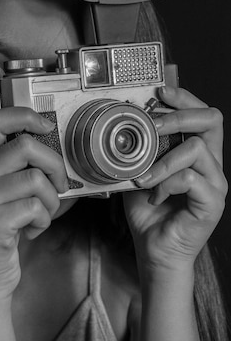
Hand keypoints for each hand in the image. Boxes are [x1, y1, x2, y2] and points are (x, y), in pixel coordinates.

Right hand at [0, 107, 68, 300]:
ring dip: (52, 200)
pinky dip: (44, 220)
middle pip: (26, 146)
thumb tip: (57, 144)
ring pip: (36, 179)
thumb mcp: (3, 192)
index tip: (46, 126)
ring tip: (42, 214)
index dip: (24, 115)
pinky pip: (36, 207)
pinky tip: (32, 230)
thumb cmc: (2, 230)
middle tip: (58, 186)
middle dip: (55, 166)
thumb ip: (19, 167)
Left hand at [123, 86, 227, 275]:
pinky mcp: (213, 202)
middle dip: (179, 115)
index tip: (160, 91)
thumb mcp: (139, 171)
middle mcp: (212, 164)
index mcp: (198, 154)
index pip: (202, 114)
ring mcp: (216, 183)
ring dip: (163, 159)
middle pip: (212, 119)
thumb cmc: (148, 212)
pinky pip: (190, 178)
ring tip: (144, 176)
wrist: (154, 250)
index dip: (184, 97)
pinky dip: (165, 183)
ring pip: (196, 148)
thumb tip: (124, 120)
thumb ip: (140, 149)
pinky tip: (153, 195)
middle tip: (152, 125)